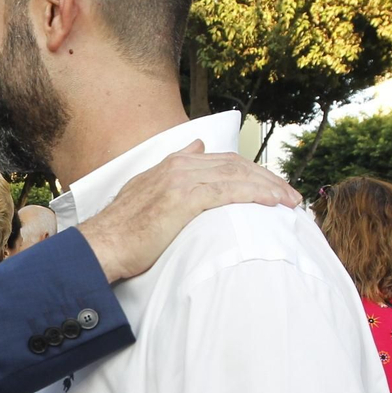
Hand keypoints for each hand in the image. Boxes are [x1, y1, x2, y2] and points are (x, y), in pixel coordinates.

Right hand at [79, 141, 299, 282]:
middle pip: (236, 165)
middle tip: (290, 195)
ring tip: (290, 201)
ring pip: (237, 176)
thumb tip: (196, 146)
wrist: (101, 246)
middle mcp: (179, 166)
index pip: (223, 161)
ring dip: (268, 188)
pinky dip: (256, 195)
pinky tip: (273, 203)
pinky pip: (230, 191)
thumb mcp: (145, 190)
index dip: (250, 172)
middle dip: (267, 178)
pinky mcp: (185, 198)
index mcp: (172, 165)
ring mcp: (182, 180)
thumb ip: (172, 168)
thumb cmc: (122, 231)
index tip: (270, 185)